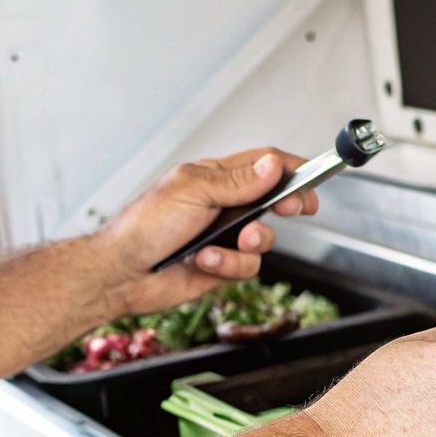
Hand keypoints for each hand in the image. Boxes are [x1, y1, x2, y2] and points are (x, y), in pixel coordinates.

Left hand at [90, 147, 319, 316]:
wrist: (122, 273)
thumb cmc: (144, 225)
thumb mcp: (192, 191)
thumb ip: (238, 181)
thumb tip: (273, 166)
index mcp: (215, 178)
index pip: (263, 164)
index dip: (291, 167)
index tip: (313, 174)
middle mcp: (224, 206)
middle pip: (274, 199)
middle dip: (288, 204)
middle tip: (294, 208)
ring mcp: (225, 237)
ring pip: (265, 239)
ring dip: (250, 243)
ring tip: (228, 243)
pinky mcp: (222, 266)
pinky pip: (247, 267)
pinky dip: (228, 265)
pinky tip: (203, 261)